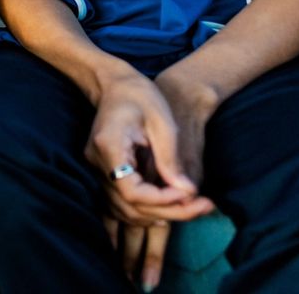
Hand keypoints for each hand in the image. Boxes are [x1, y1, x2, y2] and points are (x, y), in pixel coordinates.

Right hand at [86, 70, 215, 290]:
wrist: (114, 83)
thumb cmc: (139, 94)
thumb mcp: (161, 120)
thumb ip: (171, 158)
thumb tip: (187, 191)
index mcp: (108, 145)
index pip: (131, 189)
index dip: (162, 199)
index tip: (191, 194)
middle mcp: (95, 162)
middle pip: (129, 206)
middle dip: (169, 211)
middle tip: (204, 205)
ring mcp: (94, 170)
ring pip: (123, 211)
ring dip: (157, 216)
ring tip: (192, 208)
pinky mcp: (101, 175)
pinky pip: (116, 207)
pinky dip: (140, 215)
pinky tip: (164, 216)